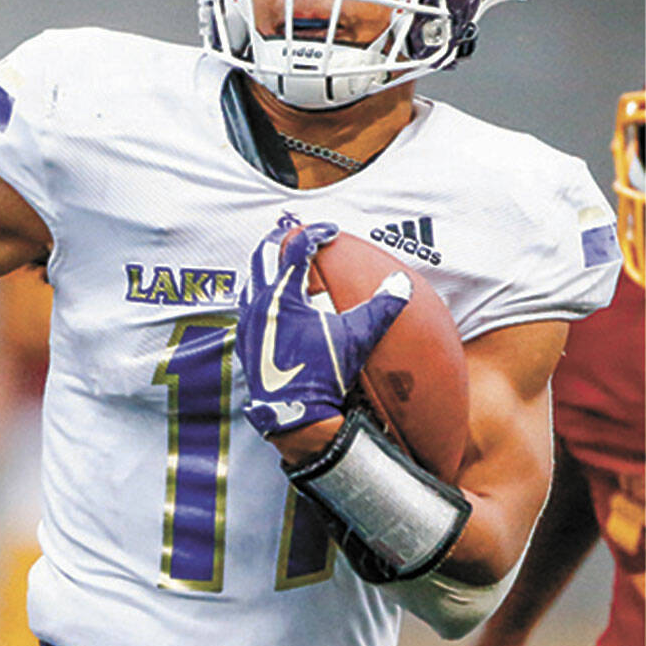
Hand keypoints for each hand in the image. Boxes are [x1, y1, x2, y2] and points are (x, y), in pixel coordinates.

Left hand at [235, 216, 409, 438]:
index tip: (331, 231)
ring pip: (251, 277)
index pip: (297, 249)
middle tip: (301, 235)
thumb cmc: (324, 374)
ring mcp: (247, 321)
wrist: (295, 414)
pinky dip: (260, 289)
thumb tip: (401, 283)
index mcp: (284, 296)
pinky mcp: (244, 339)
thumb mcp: (358, 338)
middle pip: (264, 254)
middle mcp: (259, 303)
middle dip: (283, 240)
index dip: (316, 234)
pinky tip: (272, 299)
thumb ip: (381, 307)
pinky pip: (246, 302)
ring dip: (268, 264)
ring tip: (285, 261)